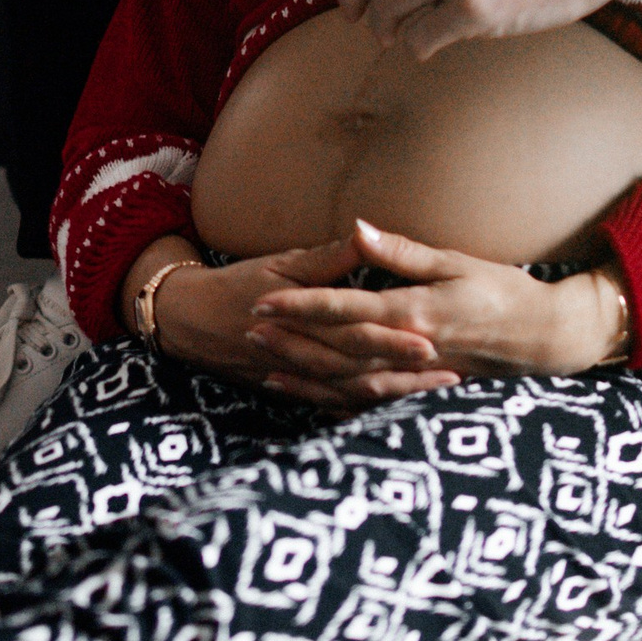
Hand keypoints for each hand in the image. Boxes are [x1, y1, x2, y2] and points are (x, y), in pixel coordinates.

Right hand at [136, 236, 442, 392]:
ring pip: (352, 392)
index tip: (432, 340)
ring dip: (394, 393)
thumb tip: (365, 233)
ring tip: (435, 389)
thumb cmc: (240, 282)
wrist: (190, 320)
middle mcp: (303, 354)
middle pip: (361, 368)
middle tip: (452, 373)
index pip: (355, 333)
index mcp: (302, 319)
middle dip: (406, 373)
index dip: (394, 339)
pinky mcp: (293, 390)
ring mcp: (297, 378)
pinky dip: (364, 406)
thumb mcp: (282, 261)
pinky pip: (333, 404)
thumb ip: (328, 257)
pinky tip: (394, 405)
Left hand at [250, 220, 625, 400]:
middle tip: (250, 330)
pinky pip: (370, 402)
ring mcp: (414, 378)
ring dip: (305, 374)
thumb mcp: (456, 261)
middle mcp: (408, 351)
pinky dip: (336, 401)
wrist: (545, 337)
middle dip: (291, 340)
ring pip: (347, 381)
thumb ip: (403, 252)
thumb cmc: (504, 291)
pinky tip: (308, 398)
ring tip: (266, 366)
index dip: (300, 304)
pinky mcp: (422, 392)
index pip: (344, 308)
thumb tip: (360, 230)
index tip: (264, 299)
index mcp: (414, 313)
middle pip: (336, 349)